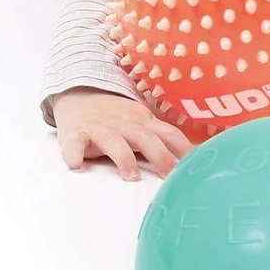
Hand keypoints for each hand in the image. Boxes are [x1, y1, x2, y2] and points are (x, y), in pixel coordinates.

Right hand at [52, 87, 193, 180]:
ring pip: (114, 142)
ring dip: (124, 158)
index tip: (196, 166)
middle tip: (171, 175)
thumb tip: (194, 159)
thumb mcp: (143, 123)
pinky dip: (73, 153)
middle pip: (145, 138)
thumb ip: (163, 140)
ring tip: (132, 177)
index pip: (169, 134)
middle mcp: (125, 125)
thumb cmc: (118, 118)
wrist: (81, 92)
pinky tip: (76, 164)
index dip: (183, 149)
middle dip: (160, 155)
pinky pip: (74, 143)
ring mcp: (101, 129)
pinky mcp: (76, 134)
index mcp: (144, 123)